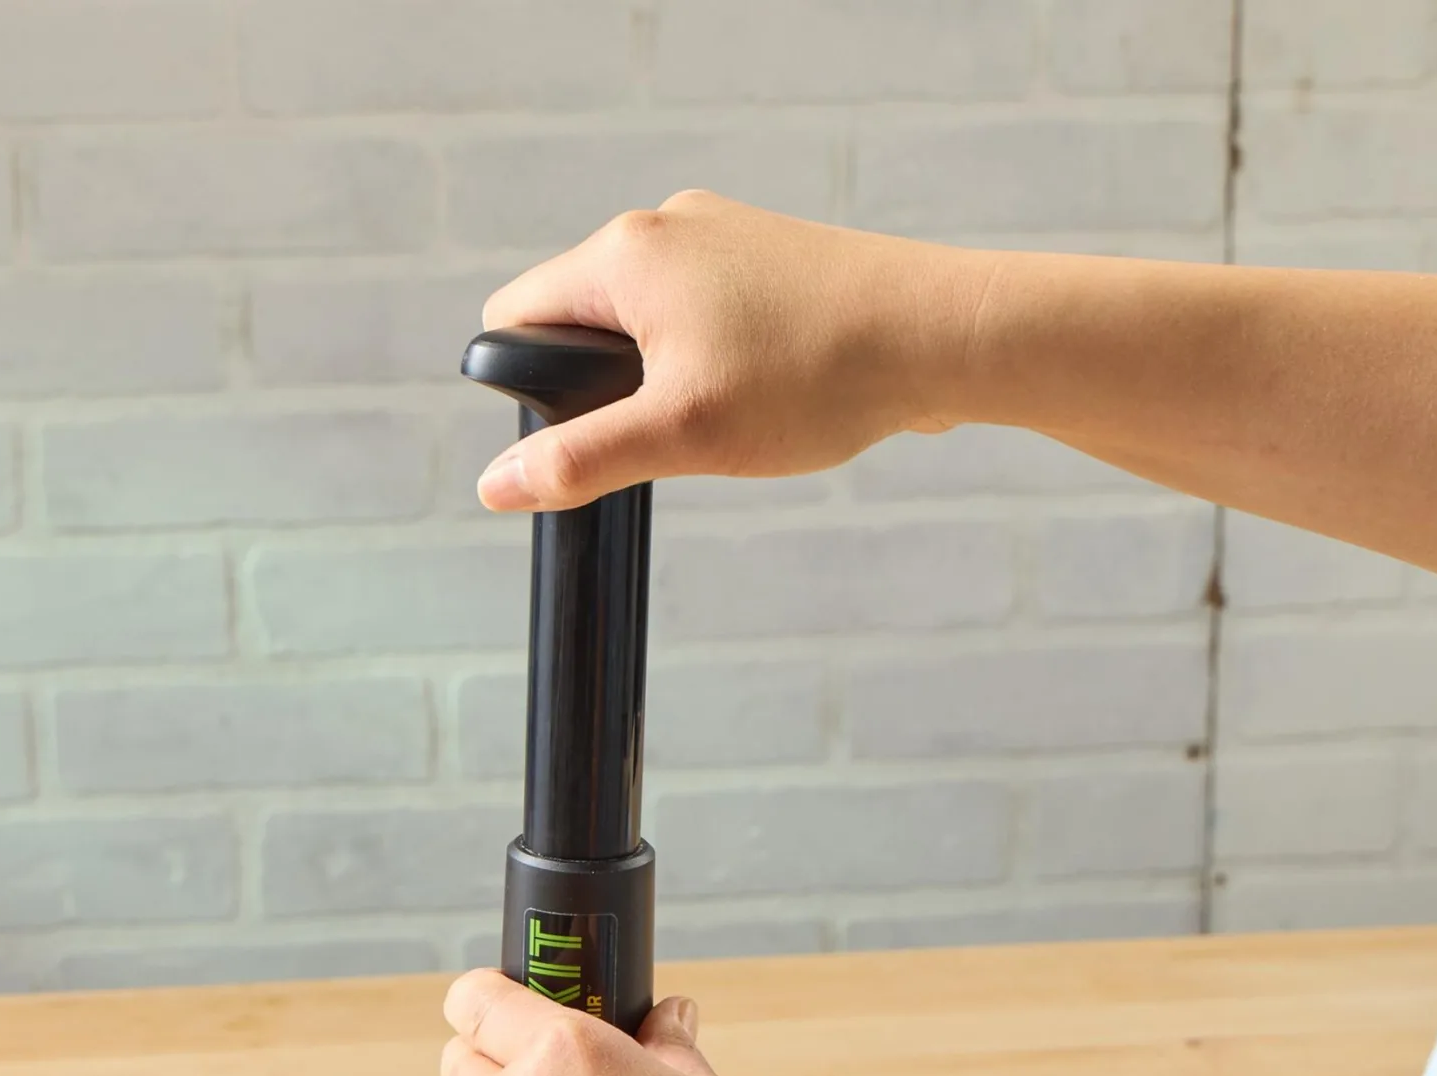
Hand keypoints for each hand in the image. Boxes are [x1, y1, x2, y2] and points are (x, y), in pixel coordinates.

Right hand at [475, 190, 986, 511]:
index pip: (516, 318)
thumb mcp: (680, 434)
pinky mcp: (769, 263)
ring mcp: (721, 240)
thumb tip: (496, 487)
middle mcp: (664, 228)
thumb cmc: (815, 377)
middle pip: (581, 322)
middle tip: (673, 435)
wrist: (941, 338)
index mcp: (623, 254)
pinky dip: (718, 367)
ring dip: (667, 384)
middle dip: (608, 391)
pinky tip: (769, 395)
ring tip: (730, 417)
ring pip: (647, 327)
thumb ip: (580, 461)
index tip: (584, 438)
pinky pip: (706, 320)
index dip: (528, 390)